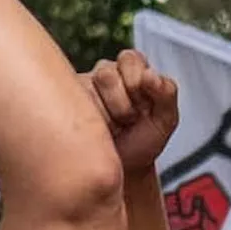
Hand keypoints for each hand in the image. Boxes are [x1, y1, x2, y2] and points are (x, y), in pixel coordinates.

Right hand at [80, 49, 179, 174]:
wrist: (121, 170)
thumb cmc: (142, 142)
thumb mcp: (165, 120)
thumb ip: (167, 93)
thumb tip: (150, 74)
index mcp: (132, 70)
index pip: (130, 59)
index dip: (137, 82)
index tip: (144, 104)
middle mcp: (105, 75)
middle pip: (107, 73)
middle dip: (122, 102)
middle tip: (128, 119)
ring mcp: (82, 90)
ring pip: (88, 90)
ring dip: (106, 116)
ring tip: (113, 128)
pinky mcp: (63, 105)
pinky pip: (72, 106)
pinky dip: (90, 123)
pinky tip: (97, 131)